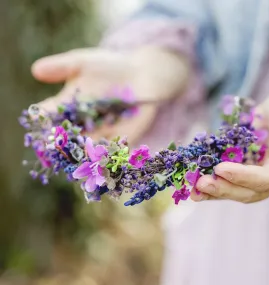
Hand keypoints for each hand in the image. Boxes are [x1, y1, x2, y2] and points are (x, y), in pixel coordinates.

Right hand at [32, 46, 188, 144]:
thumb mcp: (84, 62)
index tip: (38, 122)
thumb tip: (35, 70)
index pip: (48, 115)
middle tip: (54, 147)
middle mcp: (80, 123)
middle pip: (64, 136)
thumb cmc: (110, 65)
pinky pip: (109, 150)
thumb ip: (62, 67)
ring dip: (79, 153)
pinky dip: (104, 155)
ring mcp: (98, 133)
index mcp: (67, 105)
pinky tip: (101, 159)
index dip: (41, 119)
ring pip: (85, 147)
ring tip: (75, 157)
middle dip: (59, 143)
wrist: (141, 74)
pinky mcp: (118, 139)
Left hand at [191, 91, 268, 202]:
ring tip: (192, 191)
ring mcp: (252, 177)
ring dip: (212, 192)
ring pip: (233, 190)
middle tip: (201, 183)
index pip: (264, 179)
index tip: (221, 169)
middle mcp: (268, 178)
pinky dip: (209, 184)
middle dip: (222, 188)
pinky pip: (224, 181)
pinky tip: (192, 184)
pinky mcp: (239, 172)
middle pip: (246, 192)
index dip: (242, 176)